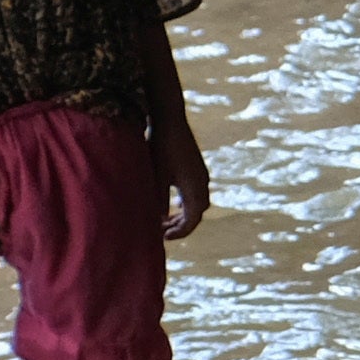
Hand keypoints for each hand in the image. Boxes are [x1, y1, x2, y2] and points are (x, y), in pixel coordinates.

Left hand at [158, 121, 213, 242]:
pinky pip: (194, 194)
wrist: (170, 121)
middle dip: (181, 225)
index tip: (163, 238)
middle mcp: (202, 183)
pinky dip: (184, 204)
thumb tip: (158, 220)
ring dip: (182, 214)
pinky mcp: (196, 169)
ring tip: (164, 221)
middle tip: (161, 232)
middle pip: (196, 213)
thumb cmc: (161, 147)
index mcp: (195, 187)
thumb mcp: (156, 176)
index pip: (193, 219)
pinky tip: (170, 204)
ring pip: (196, 204)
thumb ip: (159, 199)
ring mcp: (201, 175)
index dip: (180, 232)